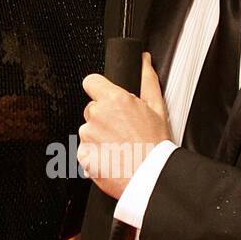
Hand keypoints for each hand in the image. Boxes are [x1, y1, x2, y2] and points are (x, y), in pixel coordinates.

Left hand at [78, 51, 170, 198]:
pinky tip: (112, 158)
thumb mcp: (157, 108)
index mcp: (113, 100)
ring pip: (88, 130)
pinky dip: (95, 154)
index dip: (99, 89)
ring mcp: (88, 136)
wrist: (149, 178)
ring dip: (99, 137)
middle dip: (103, 117)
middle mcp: (97, 116)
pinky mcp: (83, 155)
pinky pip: (85, 150)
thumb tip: (144, 61)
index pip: (90, 82)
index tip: (106, 98)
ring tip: (119, 147)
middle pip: (91, 109)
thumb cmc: (154, 146)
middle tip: (122, 130)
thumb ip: (147, 80)